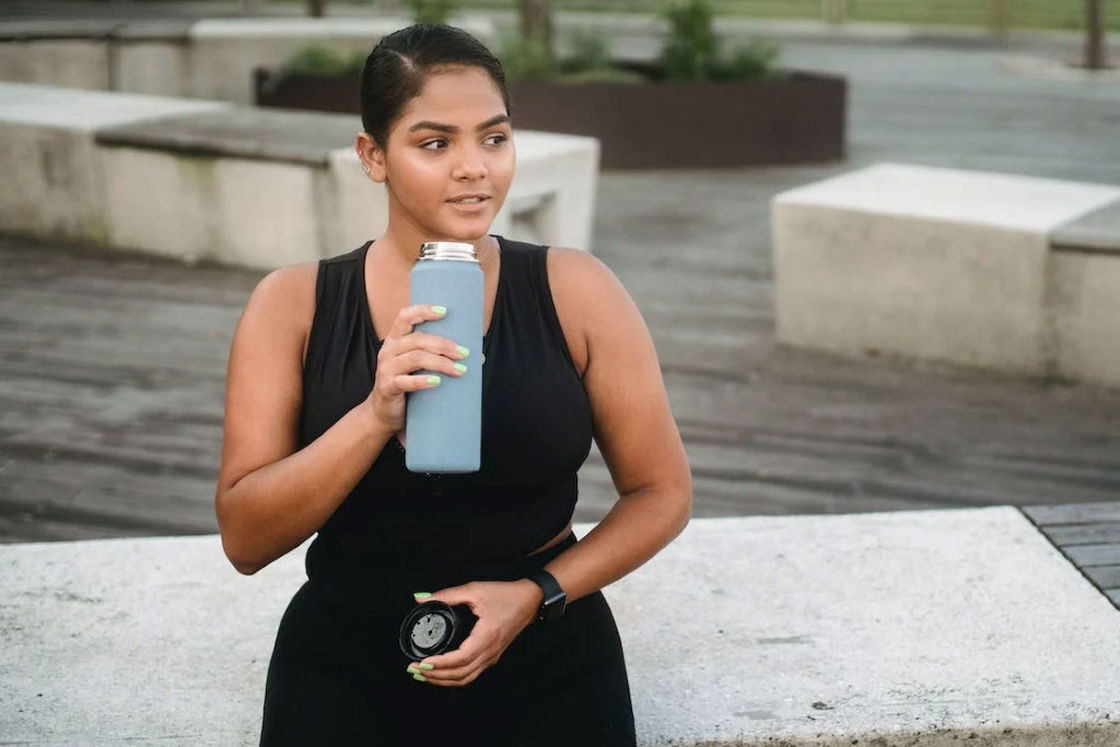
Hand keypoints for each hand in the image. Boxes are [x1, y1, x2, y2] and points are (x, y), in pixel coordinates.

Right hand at [365, 304, 468, 435]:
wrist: (385, 413)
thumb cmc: (407, 384)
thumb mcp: (419, 366)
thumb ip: (439, 356)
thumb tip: (478, 356)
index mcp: (395, 340)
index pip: (405, 317)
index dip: (423, 311)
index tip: (445, 311)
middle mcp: (388, 350)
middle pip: (418, 340)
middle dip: (444, 344)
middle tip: (464, 353)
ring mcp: (386, 368)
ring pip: (416, 358)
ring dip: (441, 362)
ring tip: (460, 370)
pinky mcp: (387, 387)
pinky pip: (406, 381)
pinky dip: (423, 381)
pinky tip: (438, 382)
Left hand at [407, 580, 542, 686]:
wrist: (530, 600)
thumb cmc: (505, 595)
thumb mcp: (475, 590)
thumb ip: (447, 595)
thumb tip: (422, 597)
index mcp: (486, 637)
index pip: (459, 659)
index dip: (439, 664)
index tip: (422, 662)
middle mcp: (489, 652)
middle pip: (460, 674)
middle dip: (435, 675)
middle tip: (414, 669)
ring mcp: (492, 657)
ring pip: (465, 678)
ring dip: (443, 680)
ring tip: (424, 674)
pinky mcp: (492, 656)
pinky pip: (471, 674)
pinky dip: (454, 678)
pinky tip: (442, 673)